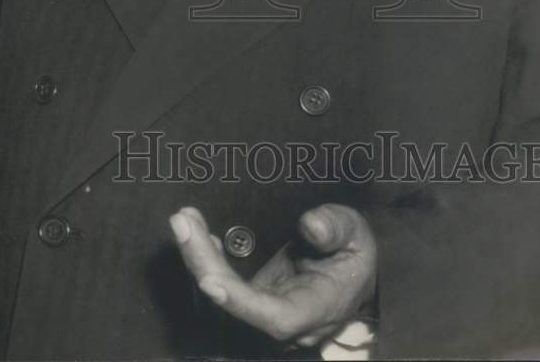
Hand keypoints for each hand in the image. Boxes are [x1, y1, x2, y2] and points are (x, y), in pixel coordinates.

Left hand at [169, 203, 376, 347]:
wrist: (355, 272)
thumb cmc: (356, 253)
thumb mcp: (356, 234)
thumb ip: (335, 228)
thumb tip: (310, 224)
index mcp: (314, 310)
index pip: (273, 317)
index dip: (238, 301)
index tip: (209, 277)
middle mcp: (284, 320)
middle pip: (235, 304)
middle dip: (204, 263)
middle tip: (183, 221)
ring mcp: (266, 311)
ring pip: (223, 296)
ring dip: (199, 258)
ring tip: (185, 220)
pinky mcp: (255, 298)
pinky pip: (225, 286)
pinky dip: (208, 260)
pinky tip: (198, 234)